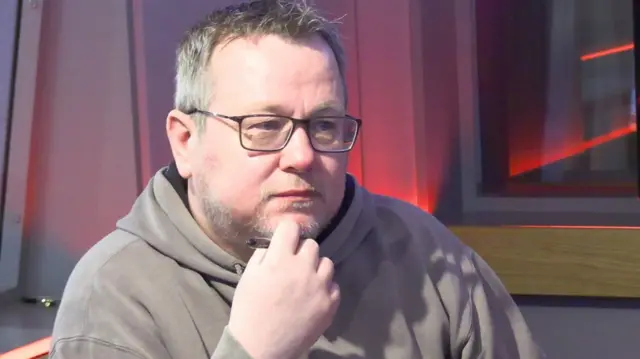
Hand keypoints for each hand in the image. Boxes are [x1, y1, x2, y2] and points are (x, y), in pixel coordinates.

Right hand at [228, 220, 340, 358]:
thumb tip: (276, 244)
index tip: (285, 239)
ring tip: (305, 281)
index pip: (291, 227)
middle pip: (311, 244)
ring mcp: (319, 287)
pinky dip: (325, 287)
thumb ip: (263, 255)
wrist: (260, 347)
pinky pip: (334, 284)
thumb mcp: (248, 277)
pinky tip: (313, 296)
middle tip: (292, 265)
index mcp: (279, 260)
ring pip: (326, 262)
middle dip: (301, 252)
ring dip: (316, 268)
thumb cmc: (249, 311)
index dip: (287, 232)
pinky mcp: (330, 304)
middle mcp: (302, 269)